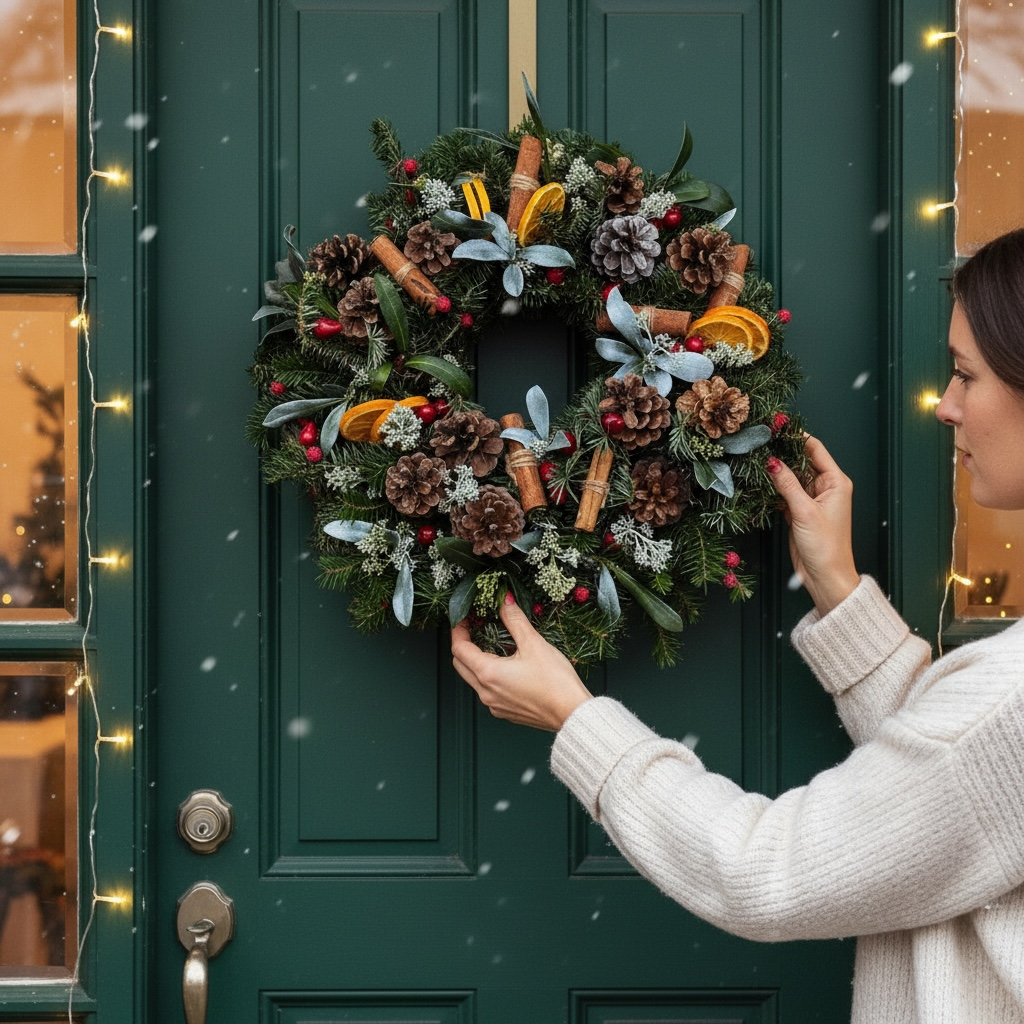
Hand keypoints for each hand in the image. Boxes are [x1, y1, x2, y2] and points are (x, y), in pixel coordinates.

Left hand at [451, 597, 593, 730]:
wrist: (572, 713)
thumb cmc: (555, 682)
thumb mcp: (534, 644)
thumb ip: (514, 620)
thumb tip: (504, 601)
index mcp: (488, 674)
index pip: (458, 649)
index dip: (458, 630)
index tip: (465, 619)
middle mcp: (486, 692)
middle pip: (461, 665)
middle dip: (464, 645)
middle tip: (475, 629)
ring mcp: (494, 705)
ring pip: (473, 679)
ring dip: (477, 661)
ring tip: (494, 645)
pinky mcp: (505, 712)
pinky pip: (488, 691)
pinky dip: (490, 676)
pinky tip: (508, 666)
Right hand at [768, 435, 859, 614]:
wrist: (825, 576)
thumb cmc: (825, 546)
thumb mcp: (804, 511)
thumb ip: (787, 484)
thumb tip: (771, 461)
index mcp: (835, 482)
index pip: (815, 449)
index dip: (796, 438)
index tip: (775, 428)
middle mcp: (824, 487)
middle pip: (800, 461)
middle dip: (781, 453)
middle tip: (759, 442)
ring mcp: (810, 499)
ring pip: (790, 476)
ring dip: (775, 470)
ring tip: (754, 458)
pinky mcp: (798, 511)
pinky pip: (784, 492)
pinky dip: (773, 487)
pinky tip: (758, 481)